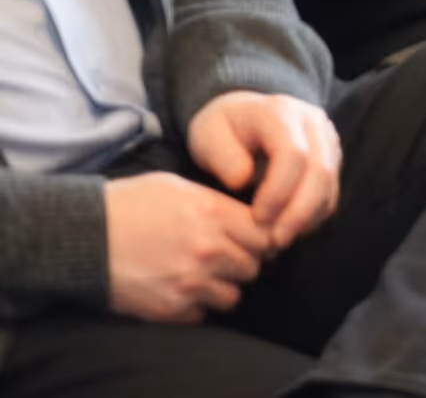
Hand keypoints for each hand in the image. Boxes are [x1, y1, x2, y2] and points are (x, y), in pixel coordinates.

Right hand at [103, 172, 273, 322]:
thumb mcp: (179, 187)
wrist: (84, 235)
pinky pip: (203, 314)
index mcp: (215, 214)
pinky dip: (195, 306)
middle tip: (222, 259)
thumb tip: (249, 215)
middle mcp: (210, 250)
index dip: (260, 238)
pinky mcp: (171, 308)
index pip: (266, 235)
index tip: (250, 240)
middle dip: (242, 263)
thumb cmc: (129, 204)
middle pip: (254, 266)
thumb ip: (219, 202)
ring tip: (200, 276)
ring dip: (221, 288)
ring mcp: (191, 281)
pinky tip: (178, 290)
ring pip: (233, 295)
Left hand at [188, 90, 342, 248]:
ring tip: (280, 240)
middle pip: (321, 170)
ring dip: (308, 217)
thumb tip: (242, 180)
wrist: (244, 115)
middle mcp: (313, 123)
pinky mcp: (331, 159)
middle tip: (275, 241)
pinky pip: (331, 192)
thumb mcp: (207, 135)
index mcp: (281, 112)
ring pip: (330, 183)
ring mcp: (327, 140)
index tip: (256, 217)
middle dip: (300, 211)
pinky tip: (289, 229)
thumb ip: (222, 156)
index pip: (294, 154)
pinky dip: (314, 215)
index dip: (278, 191)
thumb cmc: (222, 129)